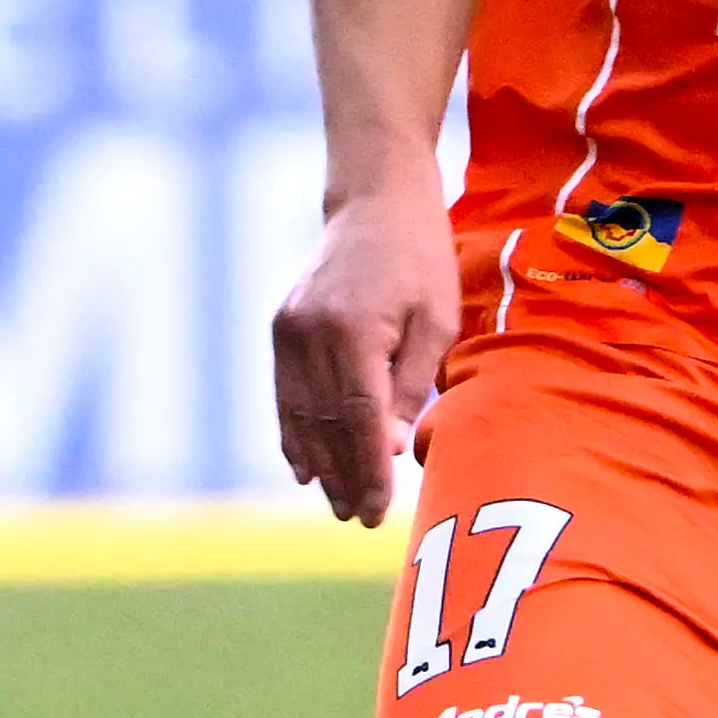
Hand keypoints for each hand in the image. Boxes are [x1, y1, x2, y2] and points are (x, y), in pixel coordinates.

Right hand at [269, 191, 459, 523]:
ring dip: (318, 463)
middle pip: (324, 423)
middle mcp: (309, 332)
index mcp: (352, 330)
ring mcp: (288, 329)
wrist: (375, 198)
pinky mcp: (281, 326)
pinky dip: (294, 433)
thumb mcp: (436, 319)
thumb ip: (410, 385)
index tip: (377, 510)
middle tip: (359, 519)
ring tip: (336, 503)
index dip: (367, 469)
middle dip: (343, 476)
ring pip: (298, 414)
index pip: (358, 418)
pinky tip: (306, 468)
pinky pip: (284, 393)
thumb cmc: (420, 259)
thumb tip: (390, 448)